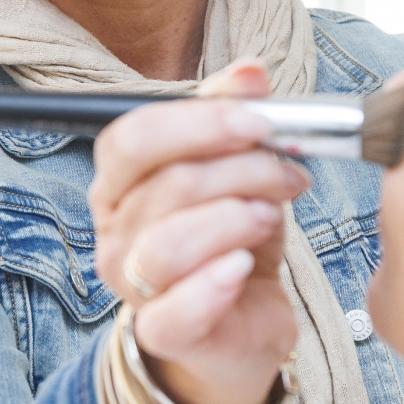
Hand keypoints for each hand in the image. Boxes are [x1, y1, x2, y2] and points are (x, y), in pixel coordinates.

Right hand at [91, 60, 309, 403]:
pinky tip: (245, 268)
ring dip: (234, 221)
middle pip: (165, 184)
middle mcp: (116, 229)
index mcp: (122, 180)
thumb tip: (251, 71)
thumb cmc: (233, 238)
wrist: (243, 323)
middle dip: (239, 170)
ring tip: (270, 218)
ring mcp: (131, 284)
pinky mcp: (160, 332)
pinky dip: (215, 284)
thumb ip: (235, 117)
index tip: (262, 120)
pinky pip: (175, 310)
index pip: (135, 136)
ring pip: (169, 243)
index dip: (199, 122)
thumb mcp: (239, 171)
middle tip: (287, 173)